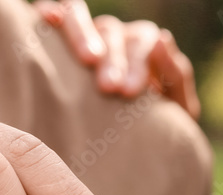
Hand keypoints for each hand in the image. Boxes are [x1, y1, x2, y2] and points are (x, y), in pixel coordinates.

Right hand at [33, 0, 200, 118]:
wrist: (132, 152)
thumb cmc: (153, 130)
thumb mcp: (174, 109)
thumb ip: (175, 76)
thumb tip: (163, 38)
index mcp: (141, 48)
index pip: (141, 42)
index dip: (136, 62)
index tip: (128, 92)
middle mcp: (111, 37)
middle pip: (111, 31)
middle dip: (112, 57)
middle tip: (108, 87)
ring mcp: (83, 35)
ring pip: (80, 16)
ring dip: (83, 33)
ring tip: (87, 59)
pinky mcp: (54, 38)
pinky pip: (54, 14)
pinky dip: (51, 14)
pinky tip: (48, 20)